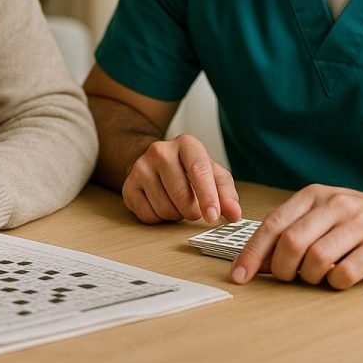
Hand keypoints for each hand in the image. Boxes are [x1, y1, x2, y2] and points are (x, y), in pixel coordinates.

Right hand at [123, 134, 240, 224]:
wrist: (157, 163)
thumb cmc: (190, 170)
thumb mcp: (213, 175)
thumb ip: (227, 194)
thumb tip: (234, 214)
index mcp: (186, 144)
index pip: (199, 170)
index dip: (208, 196)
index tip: (213, 217)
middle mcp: (160, 150)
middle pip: (182, 195)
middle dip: (192, 211)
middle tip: (193, 207)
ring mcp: (141, 166)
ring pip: (164, 208)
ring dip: (176, 215)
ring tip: (176, 202)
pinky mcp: (128, 185)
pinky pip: (148, 216)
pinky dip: (159, 218)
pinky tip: (161, 204)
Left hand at [230, 184, 362, 289]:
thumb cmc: (354, 219)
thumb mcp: (319, 214)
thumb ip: (290, 231)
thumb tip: (257, 260)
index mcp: (312, 196)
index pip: (273, 224)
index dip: (253, 252)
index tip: (240, 275)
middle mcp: (334, 205)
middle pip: (292, 242)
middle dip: (281, 268)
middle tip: (285, 277)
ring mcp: (358, 224)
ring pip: (316, 258)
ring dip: (309, 277)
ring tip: (315, 276)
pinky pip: (345, 273)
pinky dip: (335, 282)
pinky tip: (338, 277)